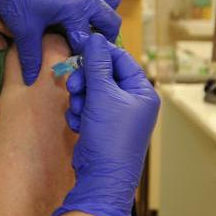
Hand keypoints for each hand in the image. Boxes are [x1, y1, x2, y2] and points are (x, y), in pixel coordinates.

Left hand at [0, 0, 120, 84]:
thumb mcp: (24, 30)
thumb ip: (31, 56)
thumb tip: (31, 79)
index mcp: (75, 11)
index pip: (89, 41)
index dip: (84, 56)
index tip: (79, 65)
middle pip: (111, 20)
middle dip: (104, 36)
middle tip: (91, 47)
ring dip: (106, 13)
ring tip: (91, 25)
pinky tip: (84, 3)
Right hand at [51, 33, 159, 215]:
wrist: (102, 177)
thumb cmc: (109, 136)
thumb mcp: (102, 95)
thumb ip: (97, 64)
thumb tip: (95, 39)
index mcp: (142, 91)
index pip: (121, 59)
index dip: (99, 54)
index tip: (80, 50)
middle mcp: (133, 102)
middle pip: (104, 74)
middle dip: (86, 80)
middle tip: (73, 86)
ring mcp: (118, 115)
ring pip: (92, 90)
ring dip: (80, 98)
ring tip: (78, 111)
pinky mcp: (103, 126)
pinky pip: (88, 107)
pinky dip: (80, 113)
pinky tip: (78, 124)